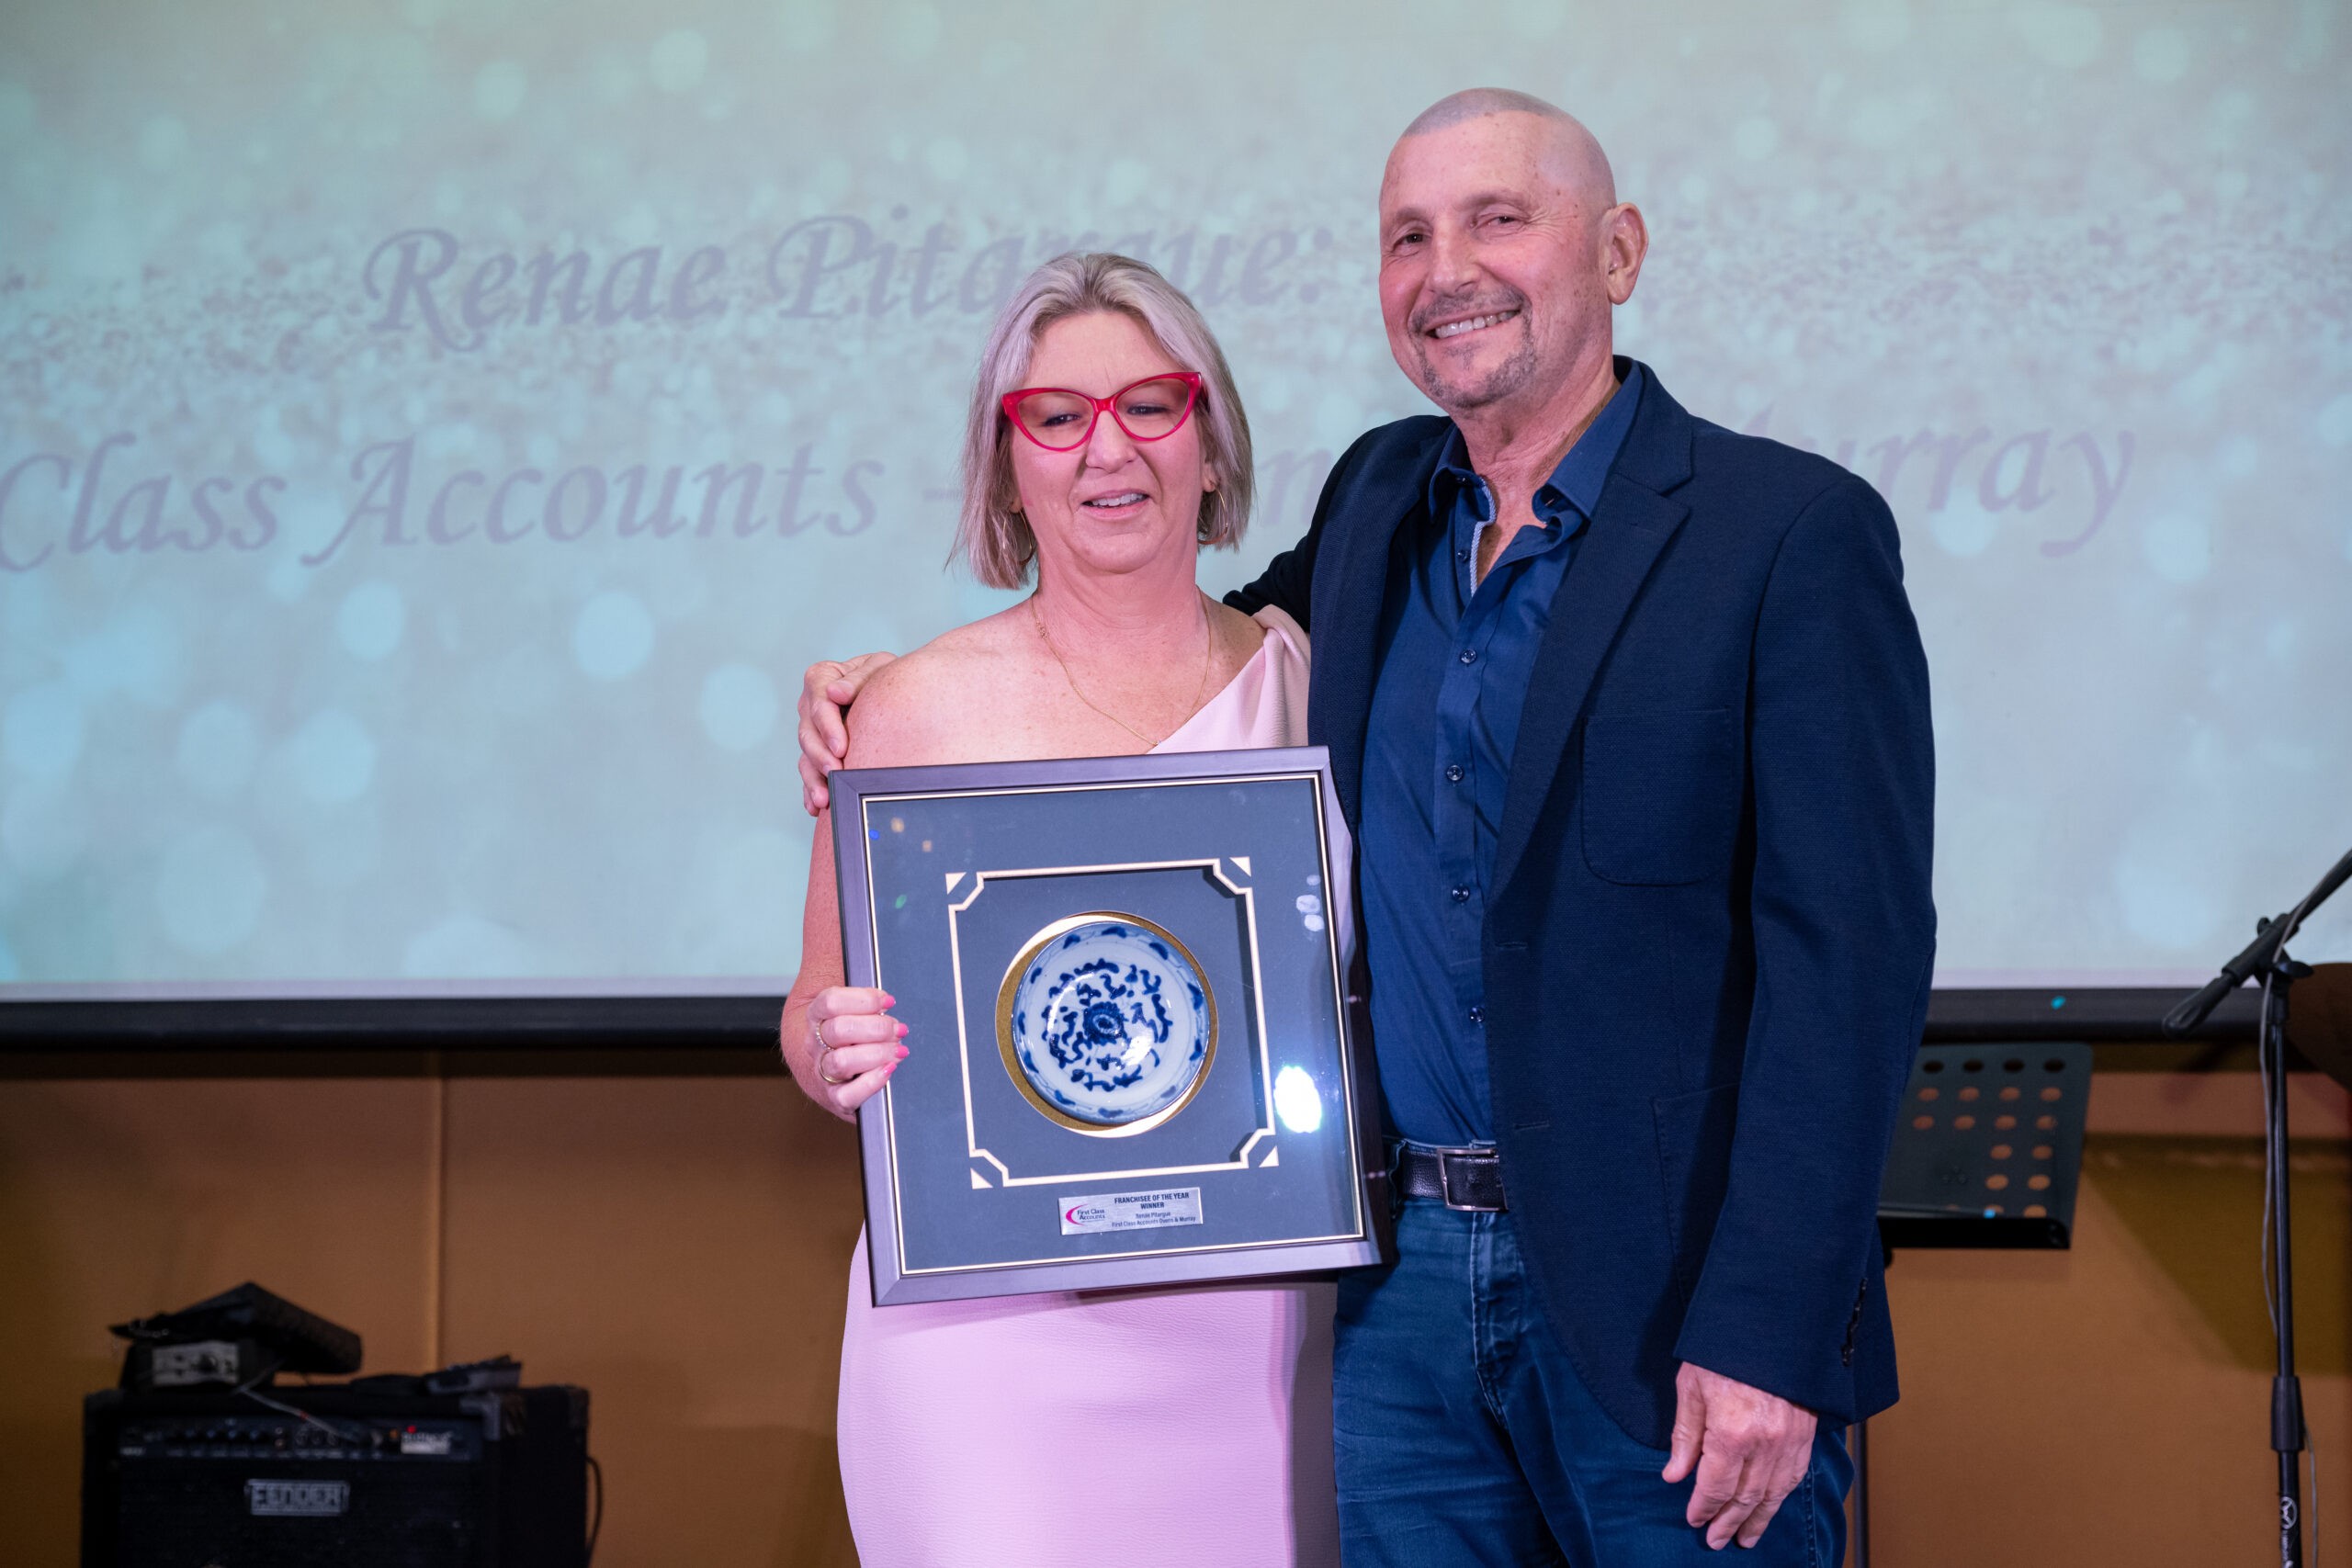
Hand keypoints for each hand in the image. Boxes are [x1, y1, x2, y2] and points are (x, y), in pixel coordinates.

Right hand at [794, 986, 907, 1120]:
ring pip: (842, 1061)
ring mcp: (822, 1072)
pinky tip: (888, 1069)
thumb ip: (861, 996)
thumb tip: (885, 996)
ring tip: (898, 1049)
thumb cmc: (845, 1034)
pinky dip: (872, 1082)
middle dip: (877, 1028)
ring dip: (877, 1053)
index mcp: (816, 1016)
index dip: (864, 999)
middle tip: (897, 1028)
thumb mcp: (847, 1007)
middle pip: (839, 1029)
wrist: (821, 1070)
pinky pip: (848, 1095)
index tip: (888, 1001)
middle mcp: (814, 1044)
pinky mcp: (835, 1097)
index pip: (831, 1002)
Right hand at [797, 652, 896, 814]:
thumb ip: (859, 678)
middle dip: (821, 756)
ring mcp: (812, 731)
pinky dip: (811, 790)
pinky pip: (809, 773)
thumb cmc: (887, 676)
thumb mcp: (880, 667)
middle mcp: (810, 705)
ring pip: (806, 757)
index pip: (818, 702)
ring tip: (826, 798)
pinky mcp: (817, 753)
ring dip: (814, 779)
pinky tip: (817, 808)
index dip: (827, 726)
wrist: (894, 693)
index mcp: (822, 678)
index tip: (841, 748)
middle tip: (837, 774)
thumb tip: (835, 693)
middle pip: (808, 733)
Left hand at [1661, 1362, 1817, 1549]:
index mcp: (1732, 1433)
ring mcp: (1790, 1440)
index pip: (1715, 1487)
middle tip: (1716, 1540)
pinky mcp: (1806, 1433)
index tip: (1693, 1519)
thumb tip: (1674, 1475)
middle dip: (1729, 1522)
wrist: (1771, 1322)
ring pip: (1774, 1494)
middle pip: (1746, 1498)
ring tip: (1746, 1538)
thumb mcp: (1691, 1387)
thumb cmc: (1724, 1349)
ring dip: (1759, 1519)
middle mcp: (1765, 1444)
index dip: (1703, 1507)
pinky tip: (1771, 1506)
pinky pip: (1795, 1476)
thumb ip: (1685, 1436)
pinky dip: (1781, 1496)